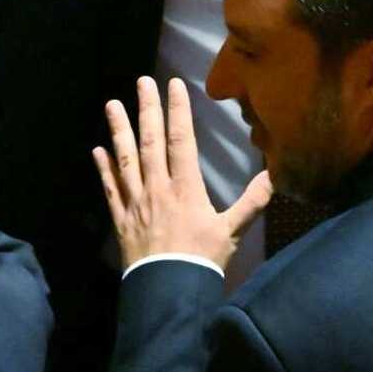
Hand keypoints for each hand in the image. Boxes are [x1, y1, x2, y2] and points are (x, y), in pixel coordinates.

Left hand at [92, 76, 272, 270]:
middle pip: (150, 141)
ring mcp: (136, 203)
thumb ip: (252, 201)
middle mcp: (157, 189)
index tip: (174, 85)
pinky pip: (110, 188)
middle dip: (147, 109)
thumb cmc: (202, 260)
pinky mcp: (121, 219)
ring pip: (125, 159)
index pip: (181, 140)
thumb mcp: (232, 231)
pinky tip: (98, 150)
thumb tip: (275, 174)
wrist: (168, 289)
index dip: (177, 110)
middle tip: (142, 82)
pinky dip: (104, 168)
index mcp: (185, 188)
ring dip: (119, 130)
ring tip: (112, 104)